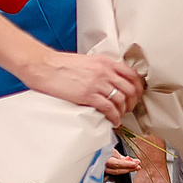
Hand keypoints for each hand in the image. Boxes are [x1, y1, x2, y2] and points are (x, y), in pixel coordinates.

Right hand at [23, 50, 141, 123]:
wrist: (43, 66)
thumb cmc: (61, 64)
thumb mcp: (88, 61)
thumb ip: (102, 69)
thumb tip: (111, 80)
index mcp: (106, 62)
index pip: (132, 74)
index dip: (138, 87)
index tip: (136, 95)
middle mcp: (105, 71)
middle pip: (131, 89)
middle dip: (133, 102)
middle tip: (128, 108)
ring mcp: (97, 83)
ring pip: (122, 100)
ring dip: (123, 111)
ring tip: (119, 116)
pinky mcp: (88, 95)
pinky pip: (109, 108)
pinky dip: (114, 117)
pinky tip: (112, 120)